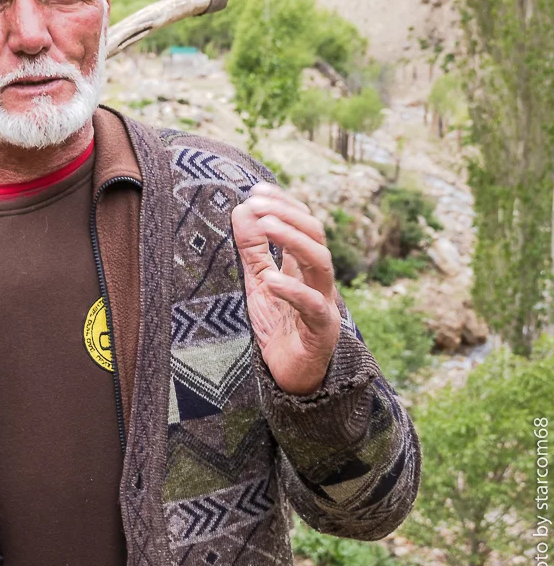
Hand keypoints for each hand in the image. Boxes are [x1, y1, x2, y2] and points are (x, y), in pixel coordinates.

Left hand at [232, 182, 340, 395]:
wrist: (292, 375)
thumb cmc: (280, 325)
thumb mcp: (259, 281)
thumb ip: (253, 249)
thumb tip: (242, 209)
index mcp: (304, 265)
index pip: (303, 223)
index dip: (283, 204)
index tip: (256, 190)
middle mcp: (318, 279)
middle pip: (316, 235)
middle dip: (288, 215)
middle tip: (257, 204)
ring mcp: (323, 303)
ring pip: (322, 263)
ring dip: (294, 240)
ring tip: (266, 225)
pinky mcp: (321, 331)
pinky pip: (312, 306)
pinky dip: (292, 290)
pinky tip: (271, 279)